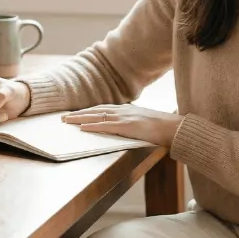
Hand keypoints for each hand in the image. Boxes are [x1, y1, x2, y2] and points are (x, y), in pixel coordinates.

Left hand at [61, 104, 182, 148]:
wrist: (176, 127)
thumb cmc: (163, 127)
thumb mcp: (144, 123)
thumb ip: (133, 124)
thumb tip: (125, 128)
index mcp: (126, 110)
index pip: (102, 108)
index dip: (87, 111)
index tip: (75, 114)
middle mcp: (123, 110)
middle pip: (95, 110)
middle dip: (78, 113)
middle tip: (63, 117)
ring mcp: (125, 117)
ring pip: (96, 116)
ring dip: (80, 118)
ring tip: (66, 121)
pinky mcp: (127, 126)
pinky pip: (106, 125)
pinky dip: (92, 126)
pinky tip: (82, 128)